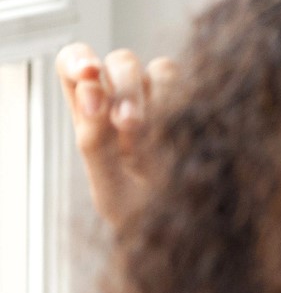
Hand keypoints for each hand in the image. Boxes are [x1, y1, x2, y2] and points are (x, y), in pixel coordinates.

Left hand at [56, 43, 176, 228]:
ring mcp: (165, 104)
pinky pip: (192, 88)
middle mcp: (125, 100)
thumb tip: (92, 95)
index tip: (89, 75)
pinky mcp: (196, 110)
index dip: (79, 59)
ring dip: (157, 97)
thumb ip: (93, 143)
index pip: (72, 64)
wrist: (184, 233)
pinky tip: (179, 134)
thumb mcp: (106, 187)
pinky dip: (183, 104)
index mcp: (91, 113)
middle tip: (128, 125)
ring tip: (155, 134)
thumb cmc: (139, 215)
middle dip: (124, 88)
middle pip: (121, 61)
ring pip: (161, 68)